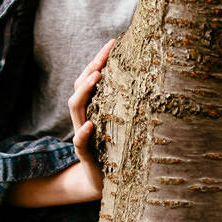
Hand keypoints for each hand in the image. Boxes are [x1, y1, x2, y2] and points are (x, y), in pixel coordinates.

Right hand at [8, 38, 115, 207]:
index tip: (114, 41)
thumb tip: (146, 76)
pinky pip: (79, 142)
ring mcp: (81, 134)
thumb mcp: (118, 122)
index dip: (99, 59)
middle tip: (105, 53)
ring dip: (84, 90)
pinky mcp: (85, 154)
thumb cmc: (113, 148)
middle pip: (80, 86)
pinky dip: (82, 132)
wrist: (101, 180)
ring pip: (75, 108)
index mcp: (91, 107)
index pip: (90, 77)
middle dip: (91, 67)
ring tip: (96, 76)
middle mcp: (82, 117)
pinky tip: (89, 124)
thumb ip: (122, 102)